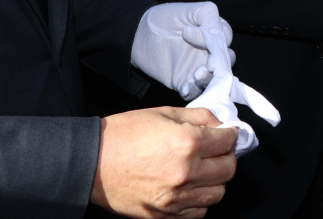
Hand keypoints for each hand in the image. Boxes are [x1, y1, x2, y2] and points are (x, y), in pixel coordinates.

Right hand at [91, 106, 237, 218]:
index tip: (227, 134)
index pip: (228, 141)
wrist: (92, 161)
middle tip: (217, 150)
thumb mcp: (164, 112)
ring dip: (216, 180)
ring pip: (217, 193)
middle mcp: (185, 172)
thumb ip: (198, 117)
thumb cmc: (123, 135)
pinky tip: (191, 187)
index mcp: (187, 142)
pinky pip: (198, 211)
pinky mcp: (165, 214)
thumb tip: (220, 124)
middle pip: (228, 169)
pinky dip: (200, 200)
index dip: (230, 134)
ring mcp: (176, 198)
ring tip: (204, 169)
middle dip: (227, 156)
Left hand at [132, 2, 235, 100]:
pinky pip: (194, 91)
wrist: (139, 35)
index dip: (215, 40)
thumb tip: (219, 33)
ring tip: (197, 75)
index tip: (187, 33)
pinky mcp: (185, 82)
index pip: (224, 40)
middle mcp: (210, 53)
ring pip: (213, 80)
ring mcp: (199, 68)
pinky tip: (186, 87)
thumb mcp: (189, 10)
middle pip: (225, 63)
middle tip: (208, 65)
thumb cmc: (166, 18)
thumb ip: (208, 15)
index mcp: (214, 34)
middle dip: (219, 65)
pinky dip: (193, 91)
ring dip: (208, 79)